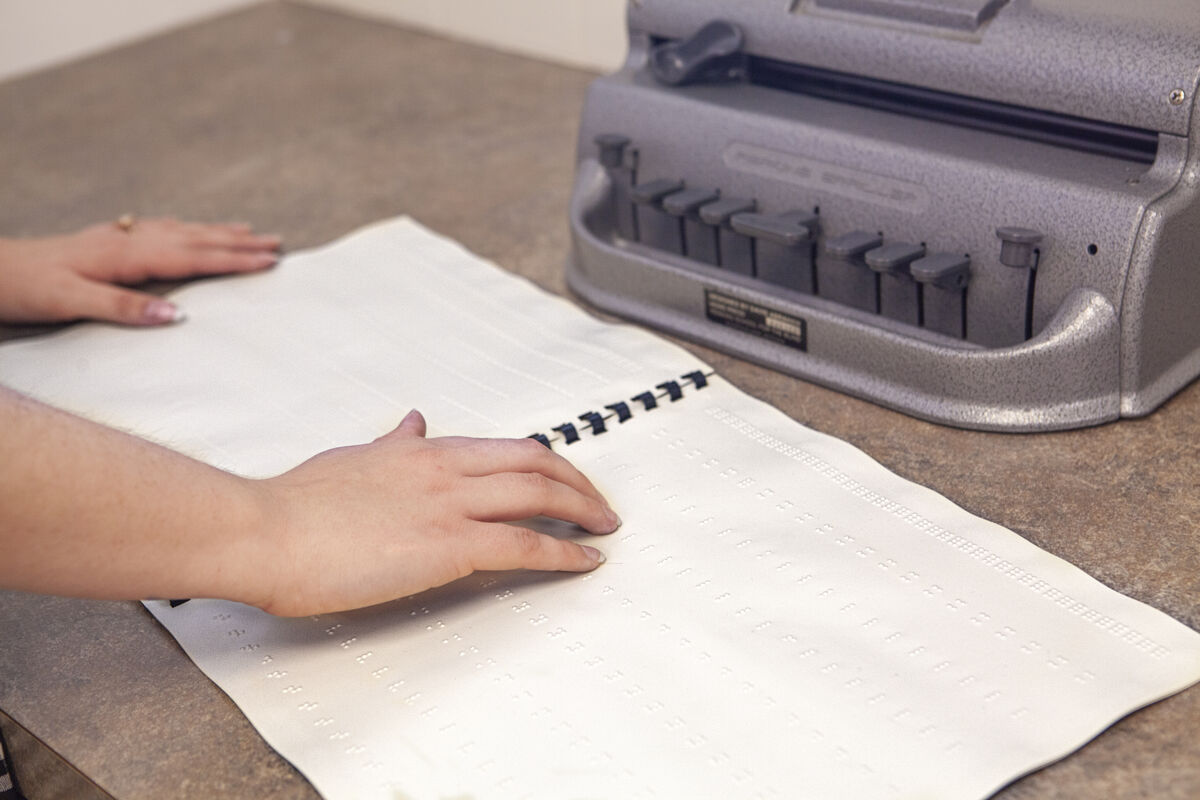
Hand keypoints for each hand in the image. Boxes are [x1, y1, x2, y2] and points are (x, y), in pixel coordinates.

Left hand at [0, 217, 280, 324]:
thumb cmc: (24, 288)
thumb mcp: (70, 302)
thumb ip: (124, 307)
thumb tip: (177, 314)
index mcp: (124, 256)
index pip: (192, 256)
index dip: (233, 259)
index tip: (270, 260)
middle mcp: (125, 240)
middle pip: (194, 238)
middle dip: (238, 242)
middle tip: (277, 243)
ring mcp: (115, 237)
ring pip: (179, 230)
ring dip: (217, 232)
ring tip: (249, 231)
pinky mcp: (105, 241)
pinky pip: (159, 230)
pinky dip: (185, 229)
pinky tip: (188, 229)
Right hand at [253, 410, 618, 615]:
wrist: (263, 531)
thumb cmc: (295, 505)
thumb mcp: (353, 459)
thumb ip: (392, 444)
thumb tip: (414, 421)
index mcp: (423, 450)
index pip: (506, 448)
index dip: (547, 464)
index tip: (565, 479)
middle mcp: (445, 468)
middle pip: (536, 463)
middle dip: (578, 484)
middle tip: (600, 505)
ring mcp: (450, 504)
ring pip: (539, 494)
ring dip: (583, 511)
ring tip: (605, 527)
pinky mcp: (448, 546)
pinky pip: (524, 544)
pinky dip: (564, 552)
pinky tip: (584, 561)